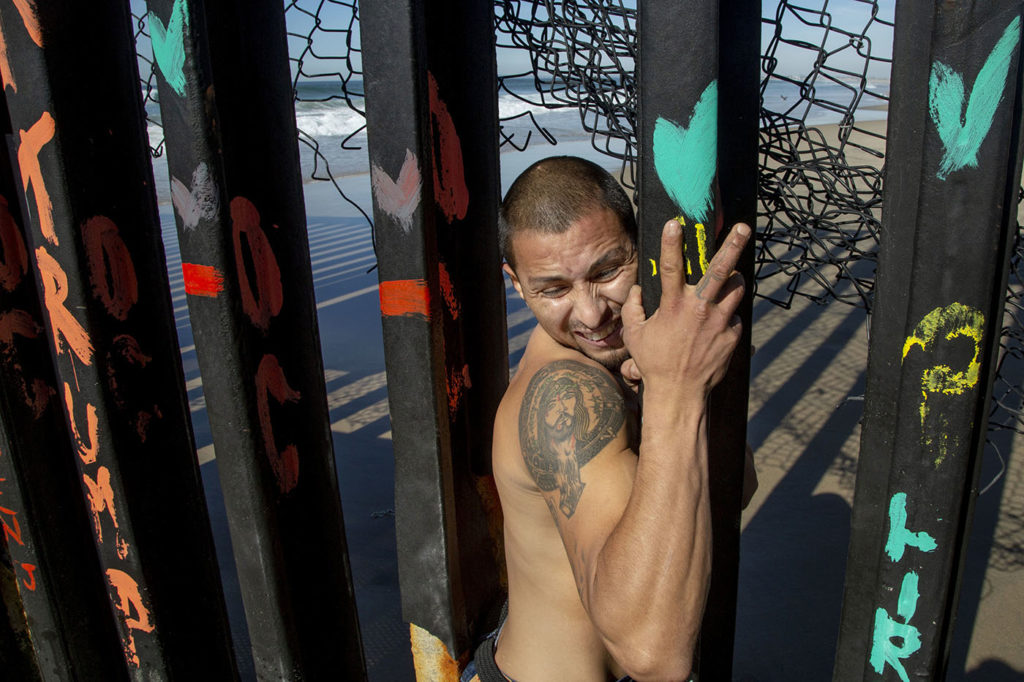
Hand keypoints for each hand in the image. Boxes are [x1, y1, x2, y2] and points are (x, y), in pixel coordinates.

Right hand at [621, 220, 748, 402]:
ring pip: (736, 289)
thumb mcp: (634, 335)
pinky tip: (716, 326)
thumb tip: (637, 290)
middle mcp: (699, 310)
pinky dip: (727, 316)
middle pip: (720, 270)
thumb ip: (633, 308)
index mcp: (673, 306)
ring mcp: (720, 322)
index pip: (670, 267)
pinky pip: (734, 316)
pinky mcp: (733, 336)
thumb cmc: (654, 363)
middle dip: (733, 246)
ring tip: (730, 278)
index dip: (671, 243)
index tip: (674, 223)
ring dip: (734, 280)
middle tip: (744, 228)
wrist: (680, 393)